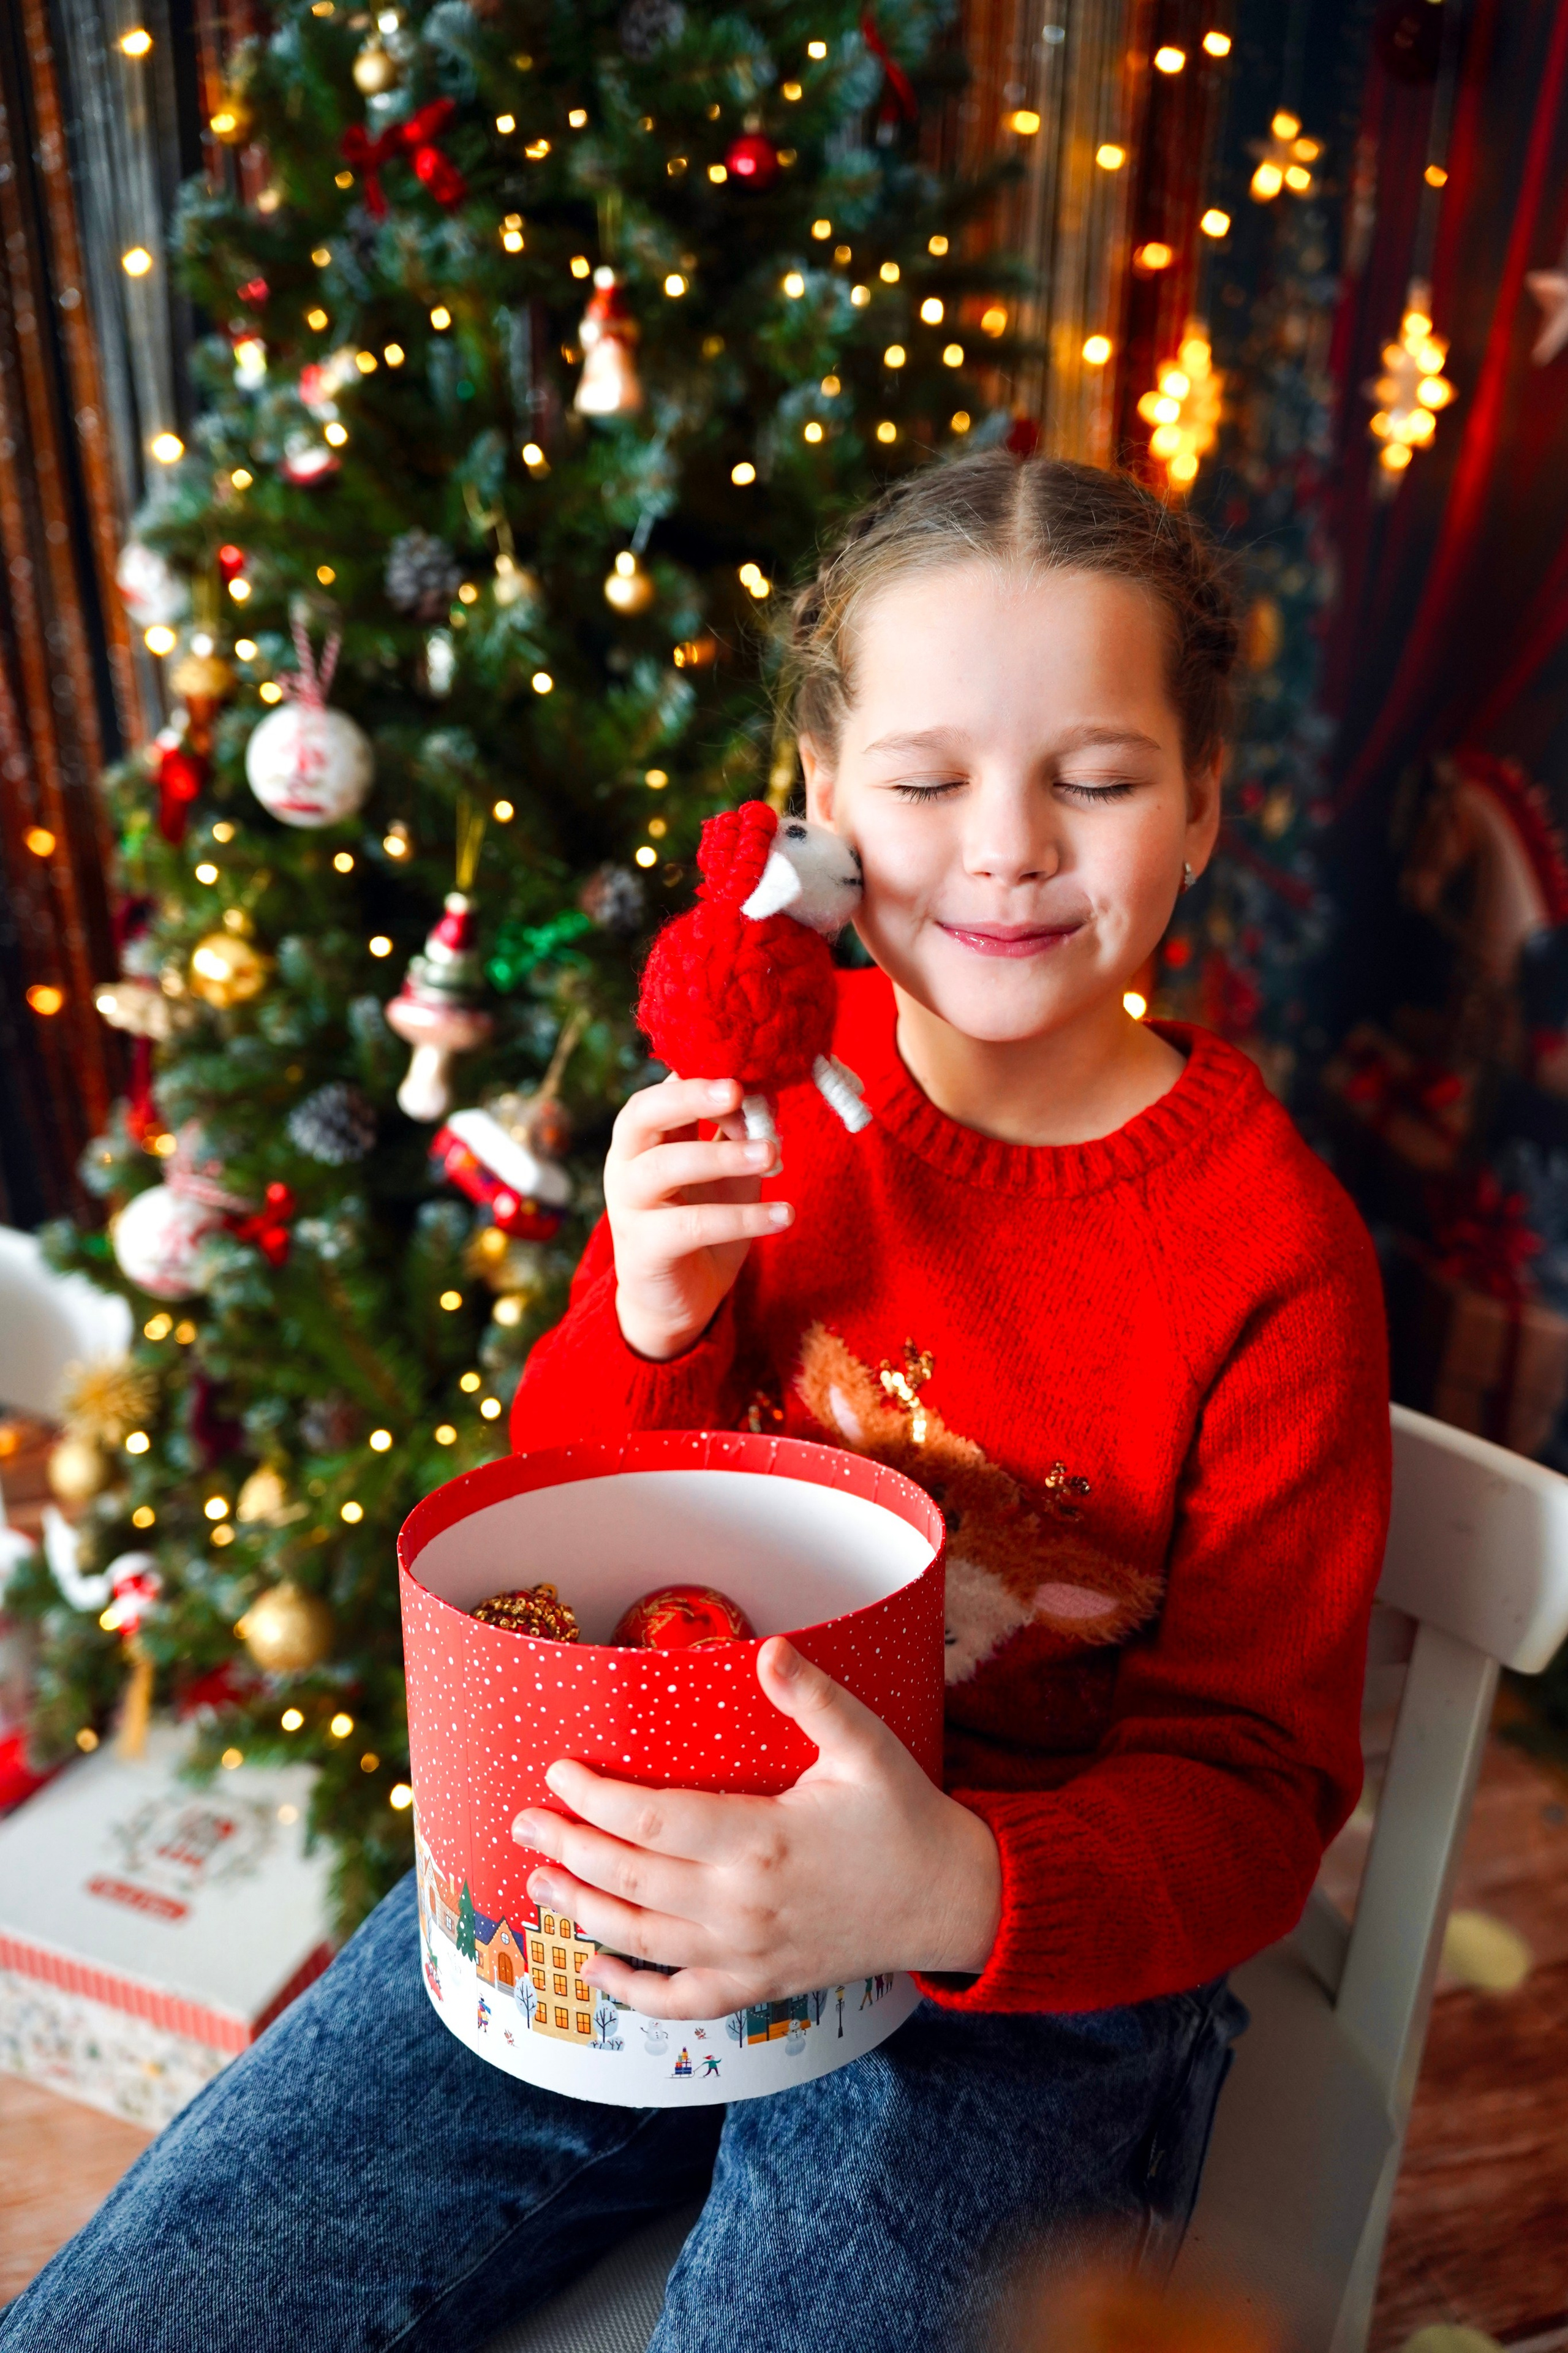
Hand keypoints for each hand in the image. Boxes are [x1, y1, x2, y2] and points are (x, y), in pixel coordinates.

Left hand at [511, 1637, 1001, 2018]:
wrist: (949, 1900)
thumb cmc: (905, 1815)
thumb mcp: (866, 1746)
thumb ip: (814, 1698)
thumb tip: (769, 1648)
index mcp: (762, 1840)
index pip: (650, 1819)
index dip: (593, 1797)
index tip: (556, 1773)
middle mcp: (743, 1904)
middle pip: (629, 1880)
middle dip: (567, 1849)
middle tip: (522, 1824)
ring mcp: (748, 1953)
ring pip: (641, 1940)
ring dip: (582, 1911)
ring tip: (541, 1879)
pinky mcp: (759, 1985)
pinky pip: (681, 2000)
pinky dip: (631, 1992)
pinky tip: (596, 1969)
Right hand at [606, 1074, 791, 1362]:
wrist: (676, 1299)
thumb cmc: (701, 1219)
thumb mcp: (723, 1170)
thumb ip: (735, 1132)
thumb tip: (768, 1091)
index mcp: (644, 1136)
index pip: (660, 1089)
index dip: (698, 1076)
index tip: (743, 1070)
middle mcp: (627, 1163)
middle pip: (642, 1115)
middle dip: (689, 1098)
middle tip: (737, 1091)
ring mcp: (629, 1206)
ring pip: (664, 1168)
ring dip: (721, 1156)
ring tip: (773, 1154)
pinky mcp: (645, 1249)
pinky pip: (693, 1227)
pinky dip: (743, 1219)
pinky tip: (784, 1216)